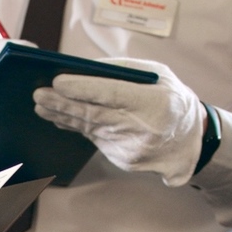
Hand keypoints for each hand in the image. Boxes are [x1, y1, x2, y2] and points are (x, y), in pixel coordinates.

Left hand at [31, 58, 204, 184]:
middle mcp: (142, 129)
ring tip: (43, 105)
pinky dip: (79, 127)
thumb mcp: (158, 75)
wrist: (193, 141)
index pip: (112, 95)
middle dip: (62, 105)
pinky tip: (63, 118)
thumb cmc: (172, 99)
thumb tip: (83, 70)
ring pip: (90, 129)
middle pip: (94, 115)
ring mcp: (132, 149)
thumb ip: (123, 70)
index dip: (83, 89)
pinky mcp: (124, 161)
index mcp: (154, 103)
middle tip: (39, 96)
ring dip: (64, 116)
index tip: (58, 82)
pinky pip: (96, 140)